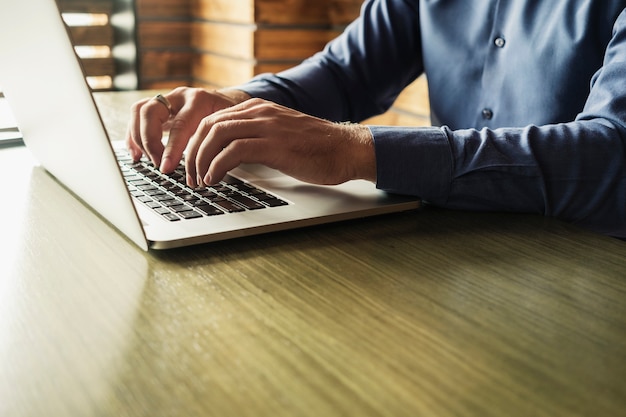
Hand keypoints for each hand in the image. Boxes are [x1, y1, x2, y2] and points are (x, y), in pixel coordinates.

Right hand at [125, 87, 250, 172]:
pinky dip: (134, 135)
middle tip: (158, 163)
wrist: (231, 101)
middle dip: (149, 141)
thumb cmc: (232, 118)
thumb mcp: (232, 126)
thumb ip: (220, 141)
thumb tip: (212, 168)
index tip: (165, 168)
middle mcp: (180, 96)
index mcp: (199, 100)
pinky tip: (137, 154)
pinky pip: (137, 116)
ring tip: (147, 159)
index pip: (179, 125)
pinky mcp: (159, 106)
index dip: (170, 149)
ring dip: (139, 137)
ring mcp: (167, 99)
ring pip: (139, 110)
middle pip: (151, 112)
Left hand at [185, 98, 375, 186]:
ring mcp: (267, 126)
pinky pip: (233, 151)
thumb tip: (231, 155)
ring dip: (201, 160)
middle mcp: (259, 112)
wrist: (346, 149)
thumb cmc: (317, 148)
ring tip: (200, 180)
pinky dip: (217, 166)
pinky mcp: (274, 145)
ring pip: (216, 135)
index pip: (213, 119)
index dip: (196, 143)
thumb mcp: (280, 134)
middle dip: (193, 153)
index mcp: (258, 108)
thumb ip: (256, 137)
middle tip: (190, 177)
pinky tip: (216, 179)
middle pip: (208, 125)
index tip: (193, 164)